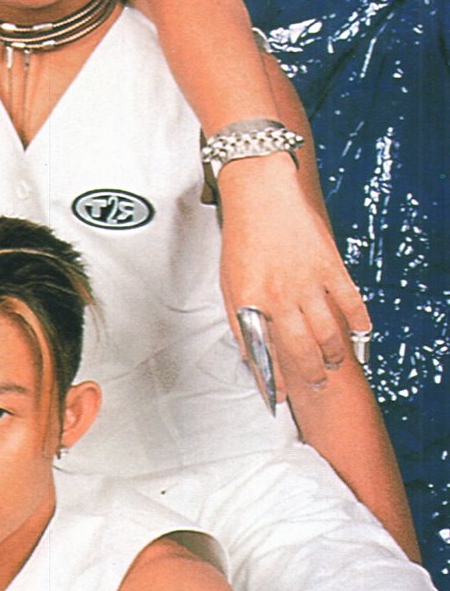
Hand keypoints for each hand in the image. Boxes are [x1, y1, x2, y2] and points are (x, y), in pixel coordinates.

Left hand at [215, 156, 370, 401]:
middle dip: (311, 374)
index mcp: (251, 302)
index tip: (281, 396)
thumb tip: (251, 353)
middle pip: (302, 349)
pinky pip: (350, 301)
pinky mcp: (330, 265)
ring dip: (333, 354)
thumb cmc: (242, 238)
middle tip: (318, 384)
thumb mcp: (229, 282)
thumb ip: (239, 319)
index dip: (276, 380)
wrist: (261, 194)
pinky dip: (359, 322)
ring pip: (328, 332)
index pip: (265, 354)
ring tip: (333, 363)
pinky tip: (360, 334)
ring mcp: (308, 281)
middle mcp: (280, 296)